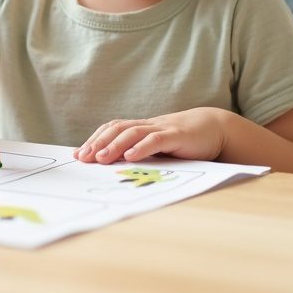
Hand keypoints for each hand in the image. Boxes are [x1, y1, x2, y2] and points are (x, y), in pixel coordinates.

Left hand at [73, 108, 227, 163]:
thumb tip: (115, 167)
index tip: (78, 154)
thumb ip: (141, 152)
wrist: (214, 128)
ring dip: (114, 145)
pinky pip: (156, 139)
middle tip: (83, 158)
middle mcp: (148, 125)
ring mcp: (162, 129)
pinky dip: (142, 147)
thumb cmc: (183, 141)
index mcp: (141, 128)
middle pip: (117, 129)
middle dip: (98, 143)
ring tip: (101, 158)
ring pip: (133, 132)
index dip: (94, 139)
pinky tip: (130, 156)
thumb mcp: (158, 147)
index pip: (112, 129)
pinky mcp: (177, 136)